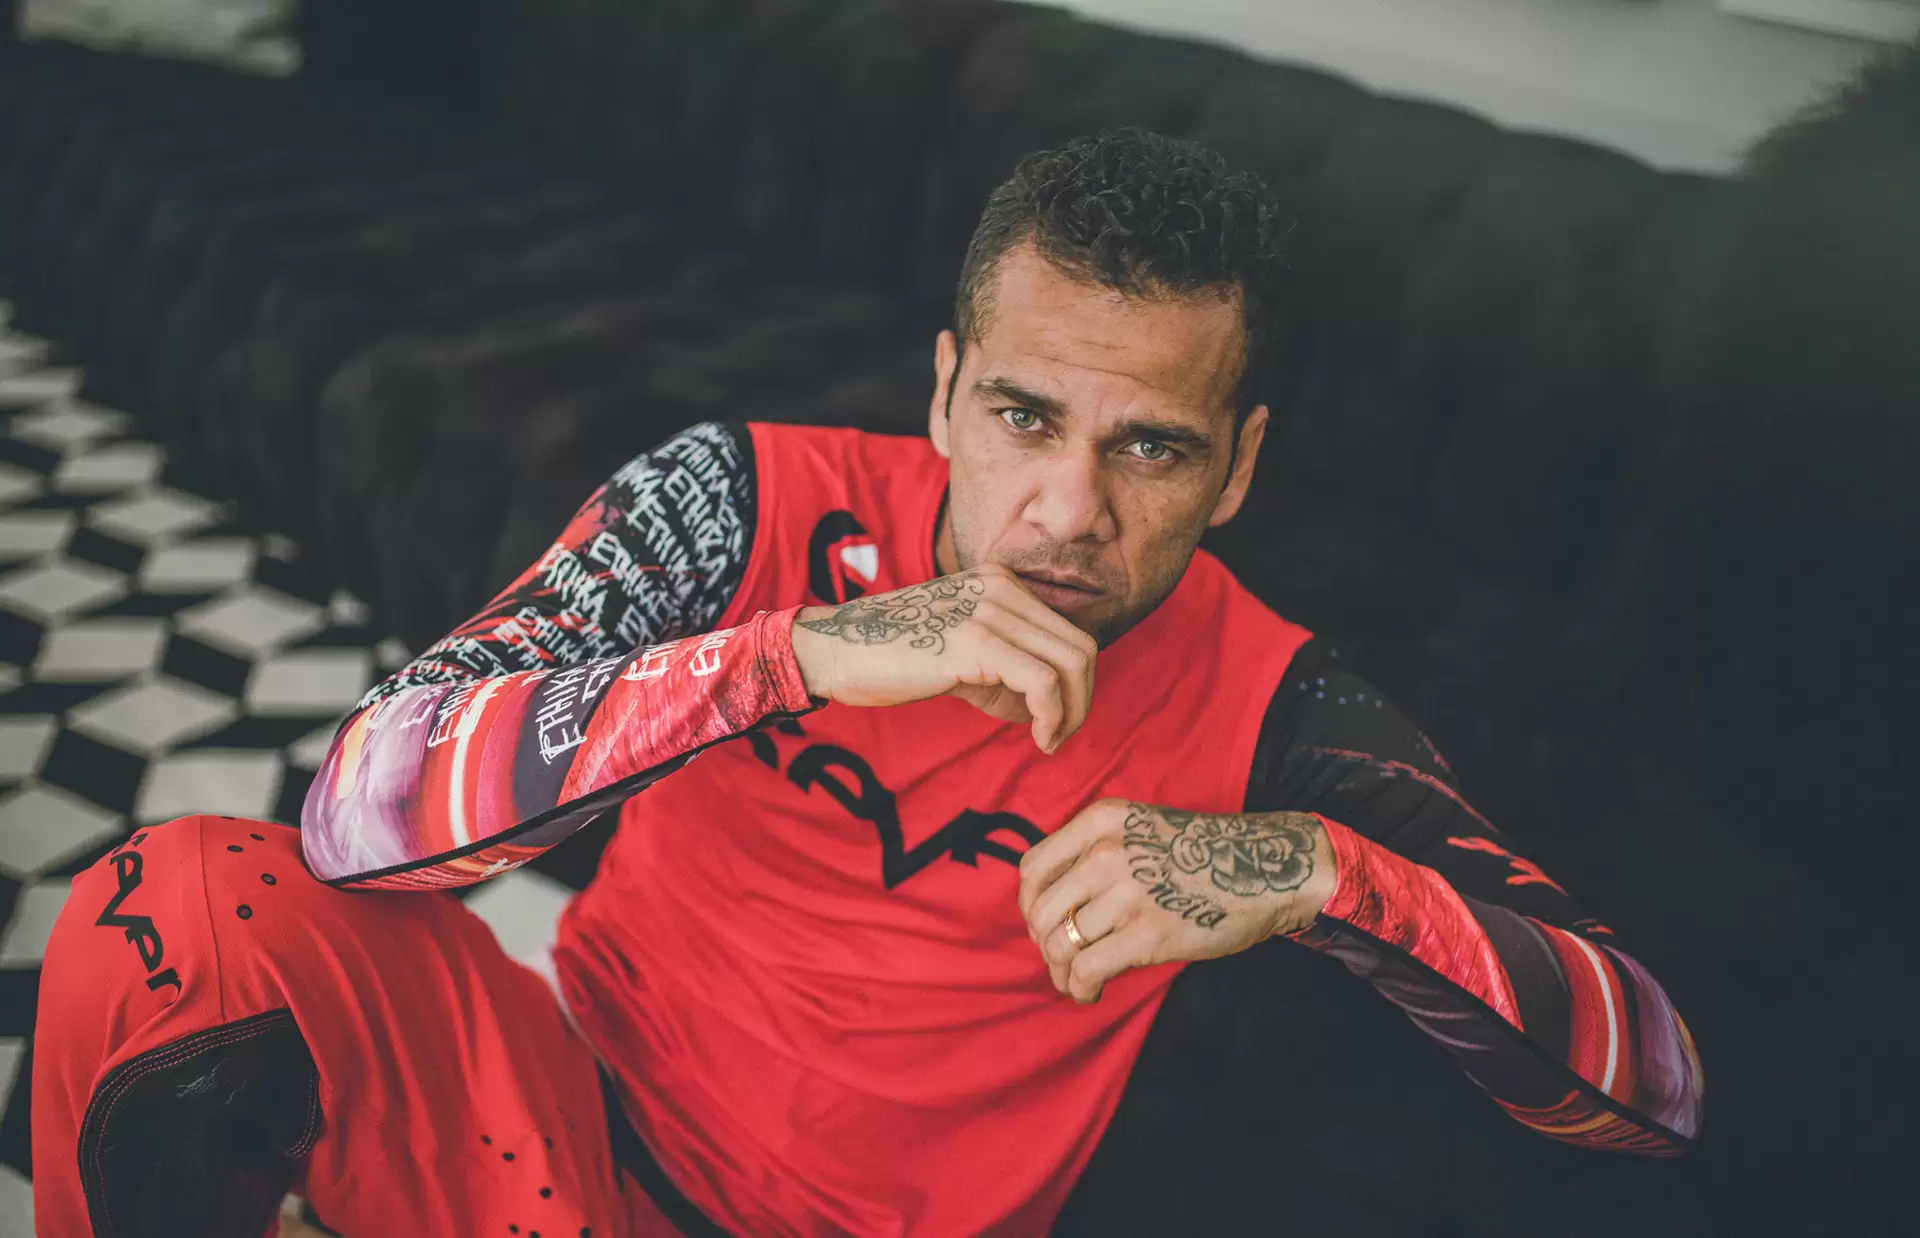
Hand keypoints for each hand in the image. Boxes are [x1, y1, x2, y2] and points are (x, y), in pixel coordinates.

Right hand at [790, 564, 1097, 752]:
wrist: (837, 651)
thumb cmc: (893, 659)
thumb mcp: (962, 657)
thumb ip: (1005, 672)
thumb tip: (1045, 710)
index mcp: (1001, 584)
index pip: (1067, 633)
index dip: (1076, 684)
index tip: (1057, 721)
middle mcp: (1002, 588)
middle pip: (1080, 646)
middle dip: (1082, 699)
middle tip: (1059, 736)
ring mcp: (990, 610)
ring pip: (1071, 663)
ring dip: (1072, 712)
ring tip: (1048, 740)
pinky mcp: (976, 641)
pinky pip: (1042, 682)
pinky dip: (1052, 716)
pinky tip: (1037, 737)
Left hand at [1017, 799, 1336, 1002]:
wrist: (1264, 868)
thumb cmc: (1200, 855)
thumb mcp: (1139, 830)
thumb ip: (1093, 855)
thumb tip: (1048, 907)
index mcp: (1101, 822)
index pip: (1033, 868)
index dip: (1030, 904)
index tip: (1046, 923)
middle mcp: (1106, 853)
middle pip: (1041, 911)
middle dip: (1045, 944)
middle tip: (1064, 958)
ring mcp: (1127, 893)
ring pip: (1059, 944)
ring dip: (1062, 972)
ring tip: (1079, 980)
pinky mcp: (1148, 934)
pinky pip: (1086, 970)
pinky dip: (1080, 989)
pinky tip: (1092, 993)